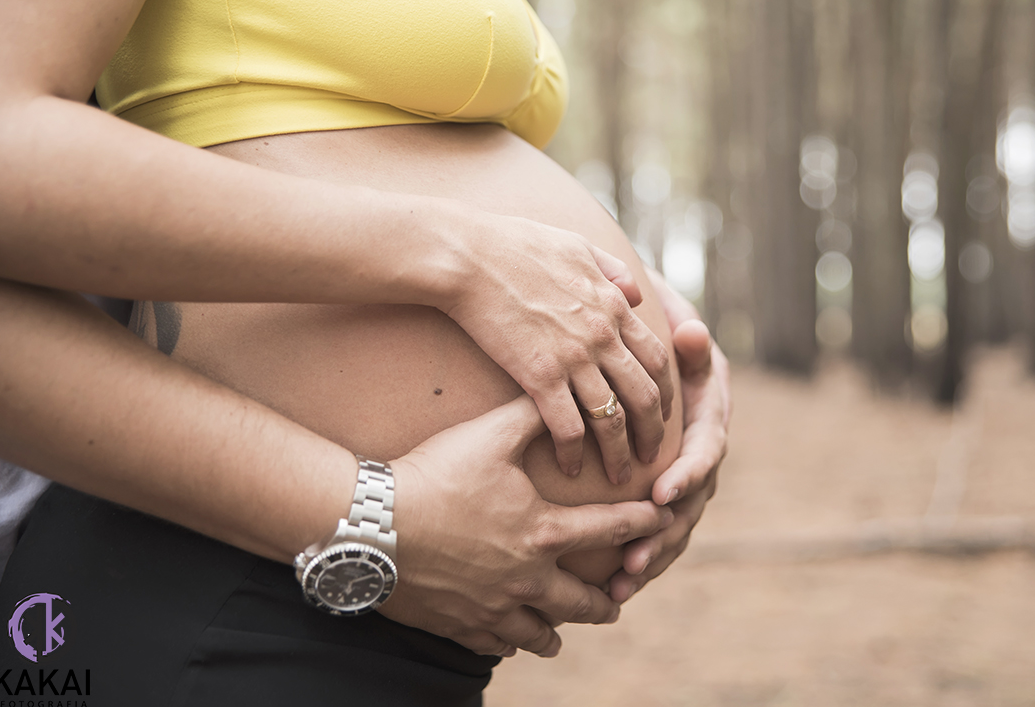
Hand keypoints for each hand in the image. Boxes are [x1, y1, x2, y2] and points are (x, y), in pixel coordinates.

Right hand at [382, 395, 673, 657]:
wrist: (371, 524)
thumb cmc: (434, 473)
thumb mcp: (488, 434)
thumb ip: (532, 414)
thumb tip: (560, 390)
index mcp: (544, 532)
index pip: (612, 530)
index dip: (643, 524)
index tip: (663, 522)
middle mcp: (528, 578)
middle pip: (584, 600)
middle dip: (607, 600)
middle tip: (619, 599)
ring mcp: (495, 608)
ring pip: (542, 632)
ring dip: (558, 629)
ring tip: (563, 631)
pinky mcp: (460, 626)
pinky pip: (497, 644)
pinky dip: (510, 641)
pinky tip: (511, 638)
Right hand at [444, 212, 673, 484]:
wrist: (468, 256)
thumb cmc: (514, 244)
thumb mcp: (577, 245)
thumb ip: (612, 270)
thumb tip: (636, 293)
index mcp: (613, 305)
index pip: (657, 357)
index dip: (665, 390)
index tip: (662, 412)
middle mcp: (603, 335)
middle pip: (644, 395)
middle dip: (653, 431)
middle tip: (653, 456)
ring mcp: (574, 358)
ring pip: (612, 418)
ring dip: (619, 452)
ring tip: (620, 476)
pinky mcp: (540, 376)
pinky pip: (567, 426)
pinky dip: (574, 453)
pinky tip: (570, 469)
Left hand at [607, 271, 729, 602]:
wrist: (642, 340)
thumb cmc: (653, 330)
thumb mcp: (671, 323)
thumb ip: (682, 335)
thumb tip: (690, 332)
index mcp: (711, 412)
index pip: (707, 449)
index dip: (688, 474)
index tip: (661, 493)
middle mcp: (703, 449)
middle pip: (693, 501)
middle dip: (664, 532)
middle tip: (634, 557)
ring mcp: (686, 475)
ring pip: (675, 525)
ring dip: (651, 557)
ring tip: (621, 584)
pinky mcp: (664, 492)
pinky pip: (657, 531)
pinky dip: (640, 560)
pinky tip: (611, 588)